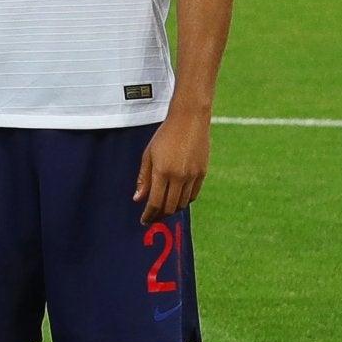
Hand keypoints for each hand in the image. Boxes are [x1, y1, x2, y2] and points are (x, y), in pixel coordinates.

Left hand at [135, 109, 209, 223]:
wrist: (190, 120)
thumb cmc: (165, 136)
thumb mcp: (148, 155)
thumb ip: (143, 179)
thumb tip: (138, 199)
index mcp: (162, 172)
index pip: (155, 202)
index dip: (149, 215)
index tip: (144, 221)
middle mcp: (179, 176)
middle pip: (170, 207)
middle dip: (160, 215)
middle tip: (153, 218)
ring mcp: (193, 176)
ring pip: (183, 203)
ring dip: (172, 210)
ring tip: (163, 210)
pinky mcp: (203, 173)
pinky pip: (193, 195)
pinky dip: (184, 201)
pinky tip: (176, 200)